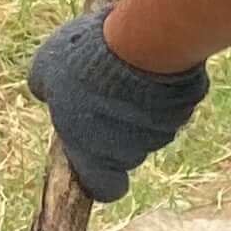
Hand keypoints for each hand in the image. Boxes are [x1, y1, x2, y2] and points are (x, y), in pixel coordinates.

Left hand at [26, 5, 209, 204]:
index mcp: (92, 157)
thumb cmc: (85, 64)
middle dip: (116, 129)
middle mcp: (131, 152)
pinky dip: (162, 88)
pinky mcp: (187, 106)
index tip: (96, 157)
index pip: (105, 188)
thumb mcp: (47, 70)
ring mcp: (164, 131)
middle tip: (103, 92)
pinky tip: (150, 61)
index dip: (103, 177)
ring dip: (139, 106)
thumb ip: (45, 88)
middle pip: (126, 152)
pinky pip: (172, 102)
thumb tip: (43, 90)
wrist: (141, 42)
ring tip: (125, 69)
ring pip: (150, 126)